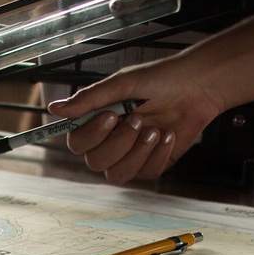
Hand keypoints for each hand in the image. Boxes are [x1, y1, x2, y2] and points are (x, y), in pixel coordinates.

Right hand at [47, 54, 223, 183]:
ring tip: (155, 130)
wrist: (199, 86)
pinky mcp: (152, 164)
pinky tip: (169, 135)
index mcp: (97, 120)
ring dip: (136, 153)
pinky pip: (146, 173)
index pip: (77, 142)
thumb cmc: (161, 80)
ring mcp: (131, 155)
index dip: (91, 135)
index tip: (110, 116)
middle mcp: (110, 141)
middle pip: (95, 162)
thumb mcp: (123, 84)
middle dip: (118, 143)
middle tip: (138, 119)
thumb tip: (54, 108)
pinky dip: (158, 154)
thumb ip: (89, 99)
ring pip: (117, 174)